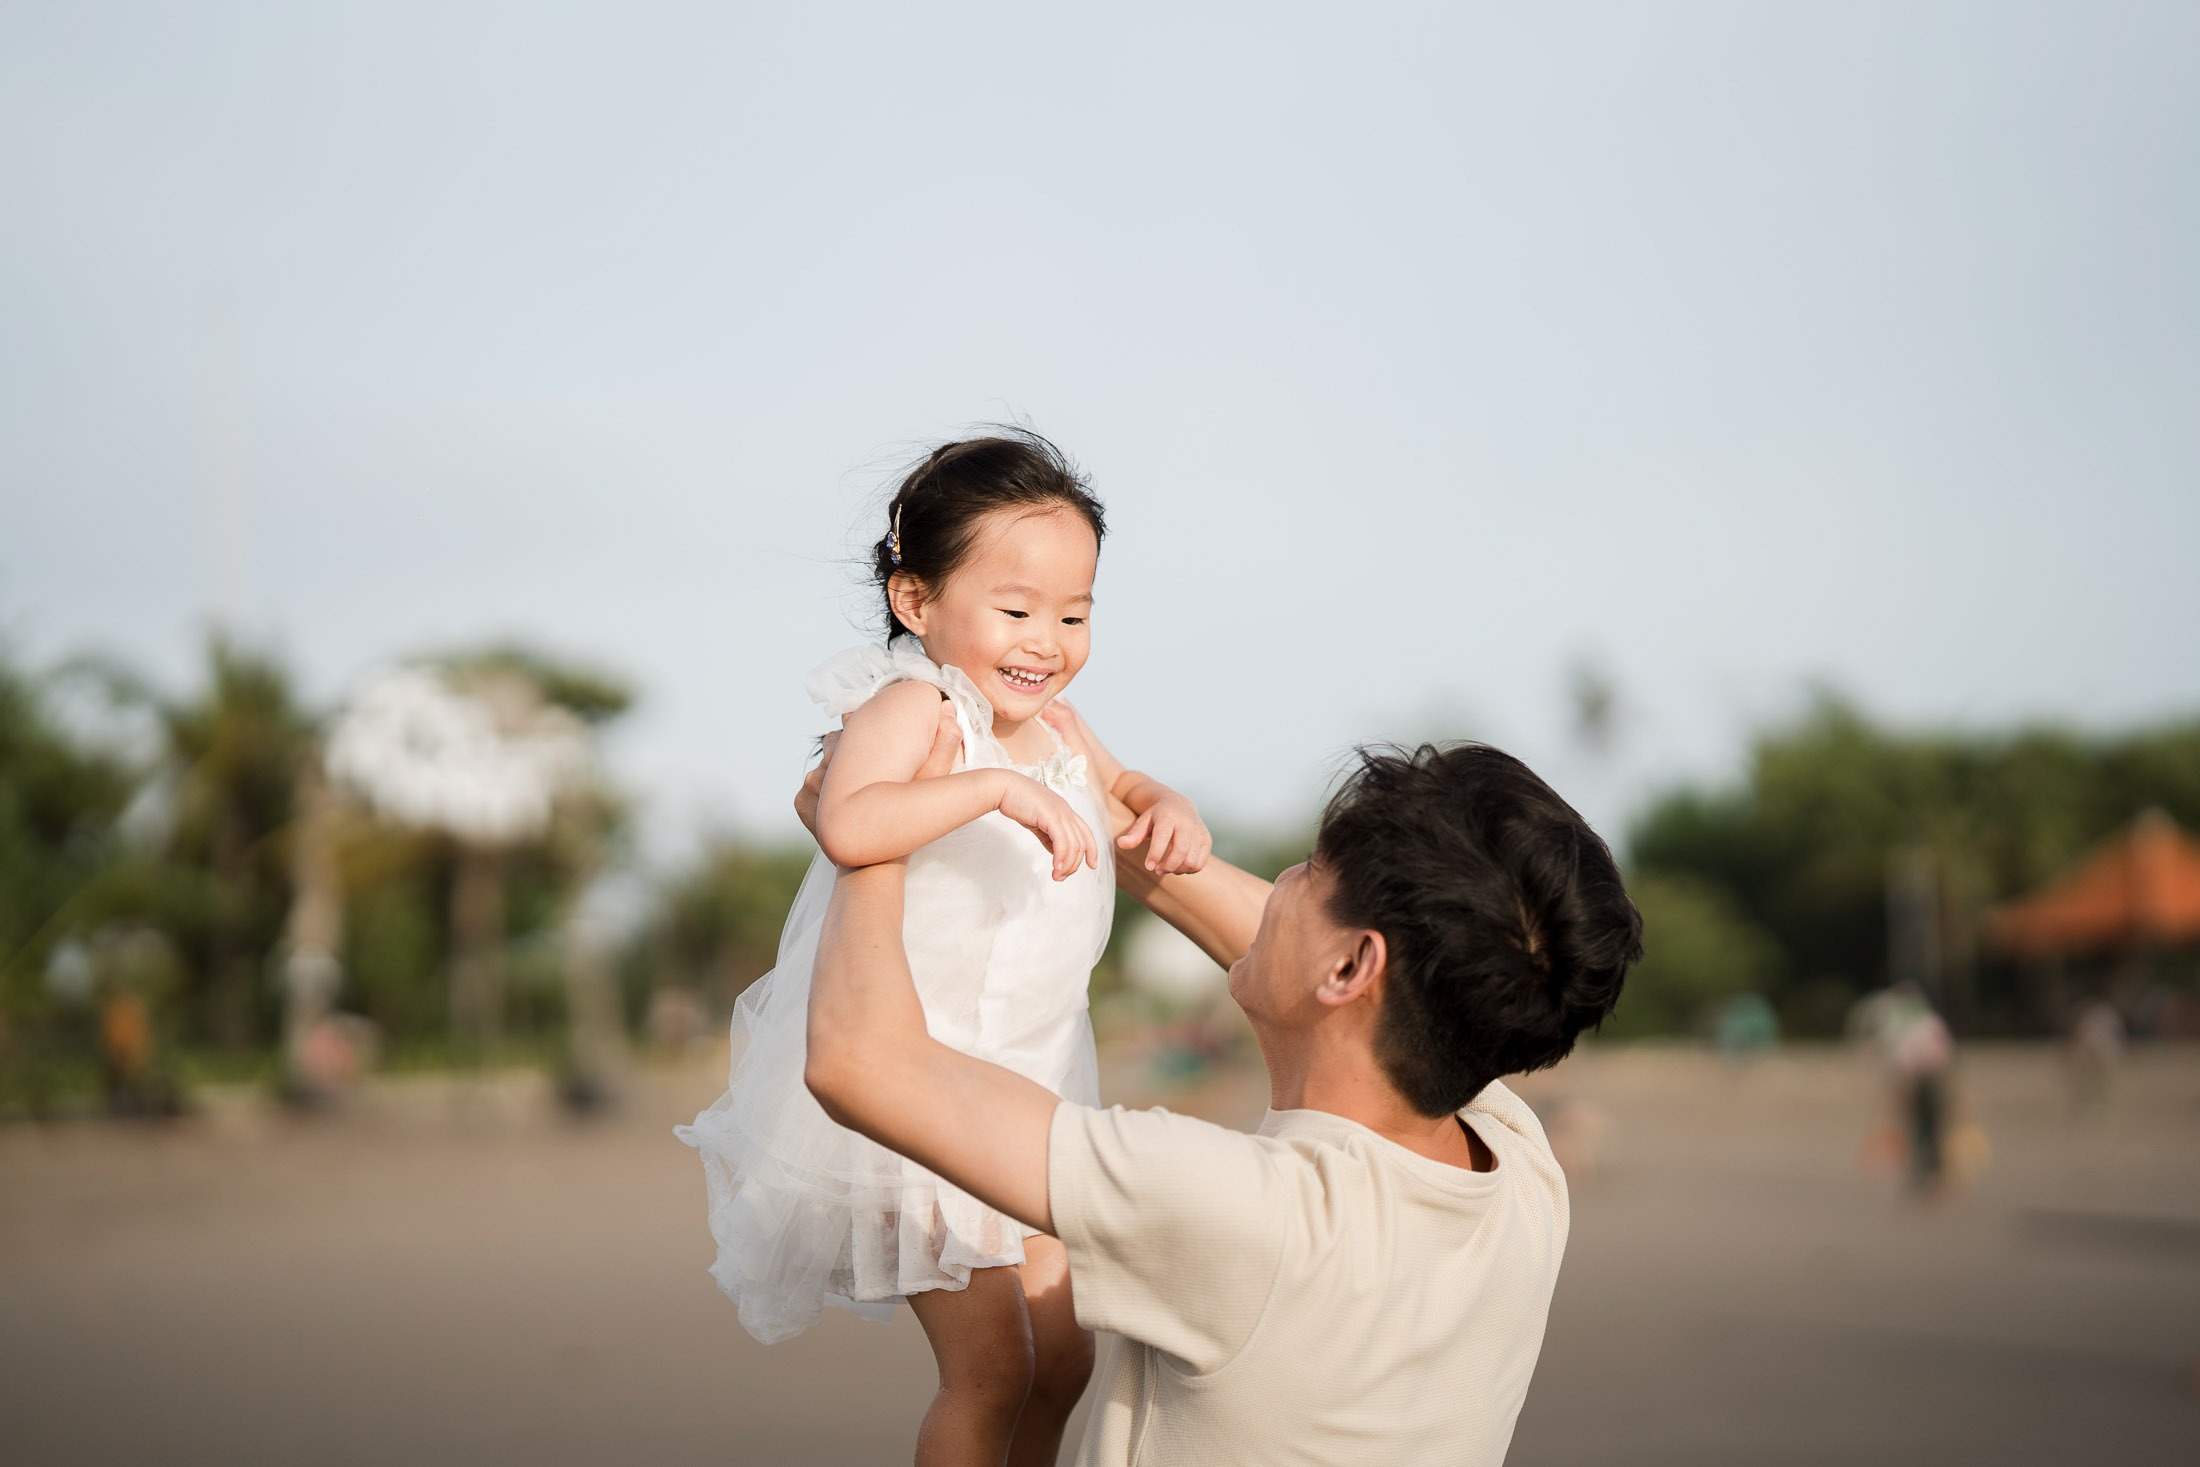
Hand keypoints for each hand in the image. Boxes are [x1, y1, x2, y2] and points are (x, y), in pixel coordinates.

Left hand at [796, 698, 960, 838]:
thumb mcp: (933, 781)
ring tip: (855, 785)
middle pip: (833, 746)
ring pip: (822, 768)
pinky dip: (822, 795)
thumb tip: (948, 709)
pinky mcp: (801, 805)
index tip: (874, 738)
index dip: (863, 731)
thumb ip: (944, 744)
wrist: (871, 866)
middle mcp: (821, 765)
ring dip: (834, 773)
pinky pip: (810, 790)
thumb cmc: (903, 822)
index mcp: (845, 751)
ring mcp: (808, 786)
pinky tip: (841, 802)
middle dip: (848, 751)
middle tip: (869, 767)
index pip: (849, 725)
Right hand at [995, 773, 1100, 880]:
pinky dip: (1061, 857)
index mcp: (1065, 811)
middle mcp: (1067, 811)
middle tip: (1062, 877)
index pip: (1086, 832)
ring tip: (1057, 876)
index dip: (1092, 850)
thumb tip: (1056, 852)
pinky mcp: (1050, 816)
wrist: (1003, 787)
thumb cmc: (1017, 802)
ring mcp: (1060, 812)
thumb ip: (1048, 836)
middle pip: (1082, 842)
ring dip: (1067, 864)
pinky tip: (1056, 867)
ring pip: (1074, 844)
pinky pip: (1062, 841)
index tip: (1092, 865)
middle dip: (1075, 864)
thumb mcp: (1038, 821)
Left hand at [1119, 789, 1210, 874]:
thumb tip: (1121, 844)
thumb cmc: (1156, 817)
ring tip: (1167, 868)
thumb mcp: (1143, 821)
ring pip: (1191, 860)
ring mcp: (1199, 831)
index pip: (1163, 837)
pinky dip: (1189, 869)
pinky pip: (1200, 862)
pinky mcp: (1206, 840)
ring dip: (1178, 869)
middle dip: (1168, 866)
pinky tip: (1178, 866)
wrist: (1178, 805)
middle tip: (1157, 870)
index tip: (1148, 867)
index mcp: (1168, 816)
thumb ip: (1133, 834)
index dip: (1155, 854)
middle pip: (1181, 851)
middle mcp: (1186, 822)